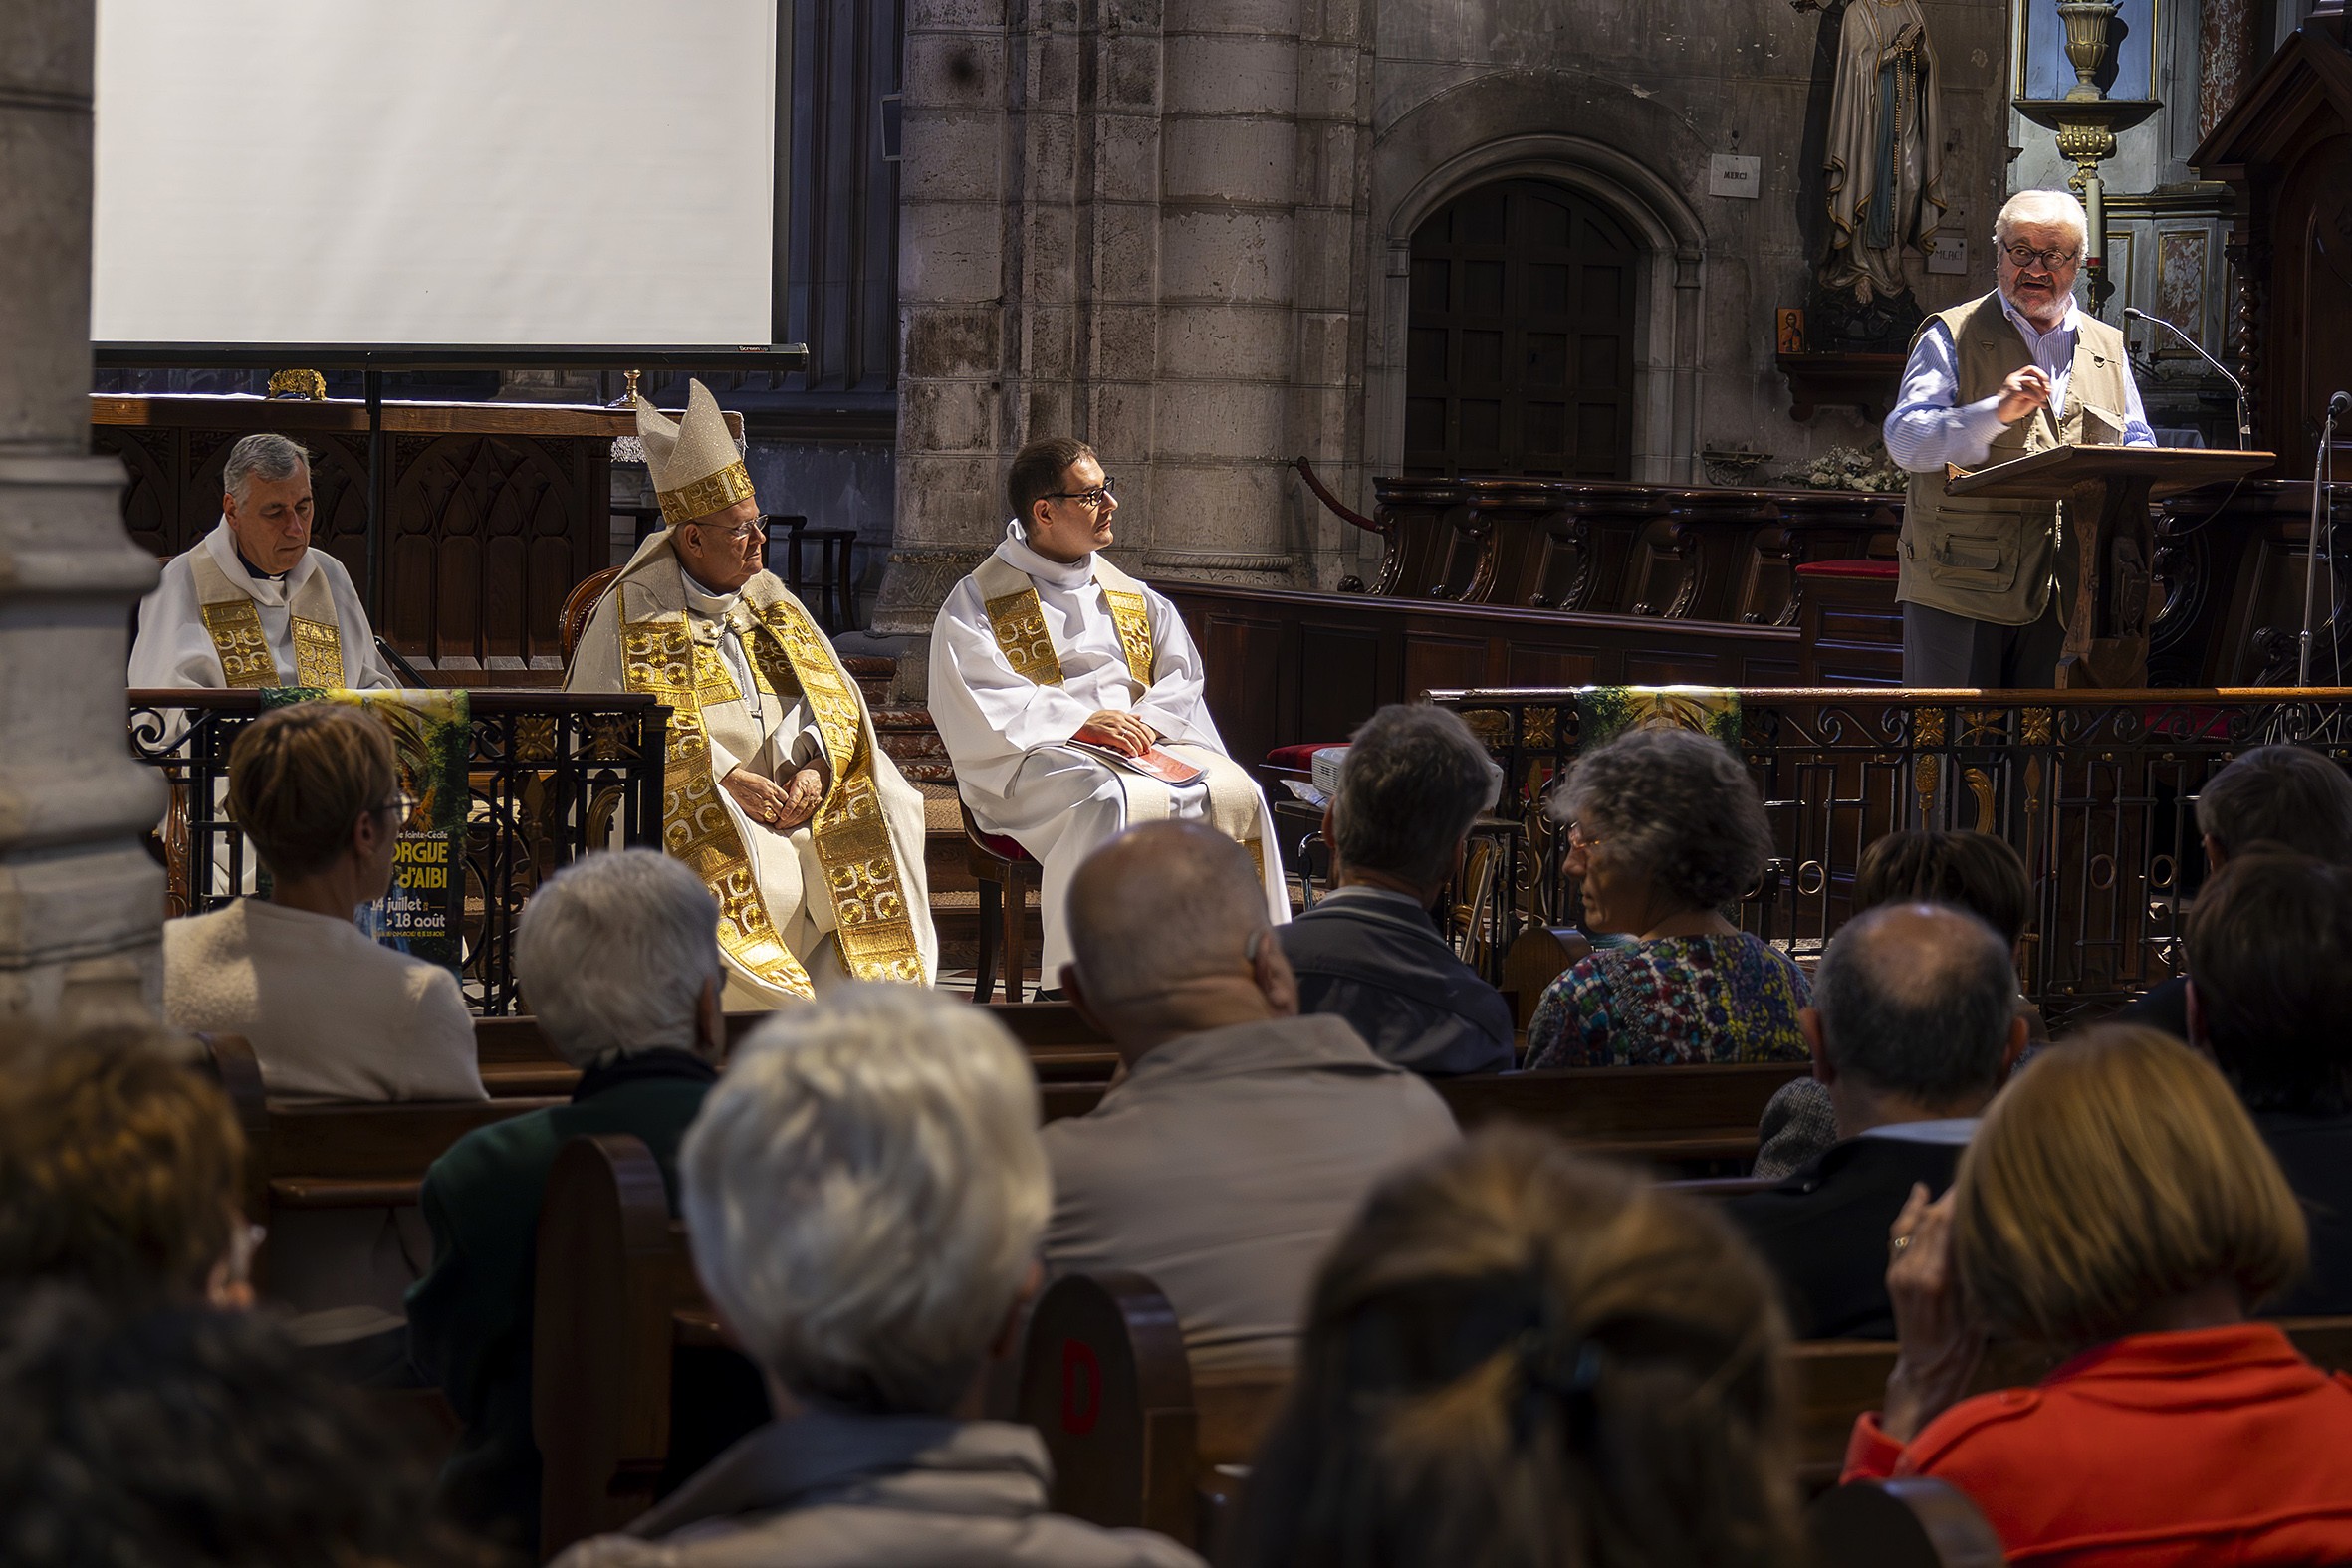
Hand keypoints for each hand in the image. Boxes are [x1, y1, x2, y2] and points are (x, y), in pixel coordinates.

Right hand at [720, 766, 795, 832]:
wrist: (735, 781)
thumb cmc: (749, 780)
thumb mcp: (765, 781)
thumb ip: (774, 790)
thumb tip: (780, 798)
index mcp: (772, 789)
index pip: (787, 800)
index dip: (788, 804)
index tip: (786, 806)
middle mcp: (768, 798)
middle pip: (782, 810)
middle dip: (782, 813)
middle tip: (781, 814)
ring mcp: (761, 806)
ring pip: (774, 818)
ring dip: (774, 818)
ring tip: (772, 816)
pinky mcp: (753, 812)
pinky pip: (763, 820)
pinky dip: (764, 820)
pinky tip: (763, 816)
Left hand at [775, 765, 823, 828]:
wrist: (818, 775)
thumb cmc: (803, 777)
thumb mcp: (791, 779)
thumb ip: (784, 790)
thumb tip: (776, 799)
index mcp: (801, 787)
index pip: (794, 800)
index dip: (788, 810)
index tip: (781, 817)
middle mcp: (808, 795)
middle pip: (798, 810)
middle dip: (788, 820)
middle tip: (778, 825)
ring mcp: (813, 801)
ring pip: (803, 815)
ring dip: (793, 822)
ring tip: (783, 826)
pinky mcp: (816, 805)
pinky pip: (807, 815)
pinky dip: (799, 821)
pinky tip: (792, 824)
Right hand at [1076, 709, 1155, 756]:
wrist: (1079, 724)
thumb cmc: (1093, 721)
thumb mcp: (1110, 714)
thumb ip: (1125, 716)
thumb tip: (1139, 717)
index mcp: (1120, 714)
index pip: (1138, 724)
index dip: (1145, 733)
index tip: (1149, 741)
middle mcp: (1119, 719)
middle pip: (1138, 731)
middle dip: (1145, 741)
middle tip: (1148, 749)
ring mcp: (1114, 727)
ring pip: (1133, 737)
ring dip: (1139, 746)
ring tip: (1142, 752)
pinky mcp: (1109, 735)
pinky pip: (1124, 742)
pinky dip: (1131, 749)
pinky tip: (1133, 753)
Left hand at [1881, 1183, 1982, 1442]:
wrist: (1925, 1370)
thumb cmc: (1961, 1348)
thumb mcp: (1979, 1313)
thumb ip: (1976, 1273)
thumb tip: (1986, 1237)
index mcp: (1936, 1279)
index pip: (1947, 1227)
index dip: (1960, 1200)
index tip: (1978, 1179)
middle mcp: (1912, 1270)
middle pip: (1930, 1220)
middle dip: (1949, 1195)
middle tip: (1972, 1174)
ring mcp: (1898, 1270)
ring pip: (1913, 1223)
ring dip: (1932, 1200)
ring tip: (1952, 1181)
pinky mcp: (1892, 1273)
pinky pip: (1899, 1234)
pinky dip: (1910, 1212)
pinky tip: (1920, 1193)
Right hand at [1995, 366, 2052, 424]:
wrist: (2001, 416)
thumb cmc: (2014, 406)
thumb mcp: (2029, 398)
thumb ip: (2038, 392)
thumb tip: (2049, 390)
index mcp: (2017, 377)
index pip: (2031, 369)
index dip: (2042, 375)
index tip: (2048, 386)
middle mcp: (2014, 378)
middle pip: (2033, 375)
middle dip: (2044, 383)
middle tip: (2047, 393)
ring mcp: (2013, 383)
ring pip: (2033, 382)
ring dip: (2041, 392)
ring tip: (2042, 401)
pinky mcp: (2013, 390)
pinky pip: (2029, 392)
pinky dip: (2037, 399)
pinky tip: (2039, 404)